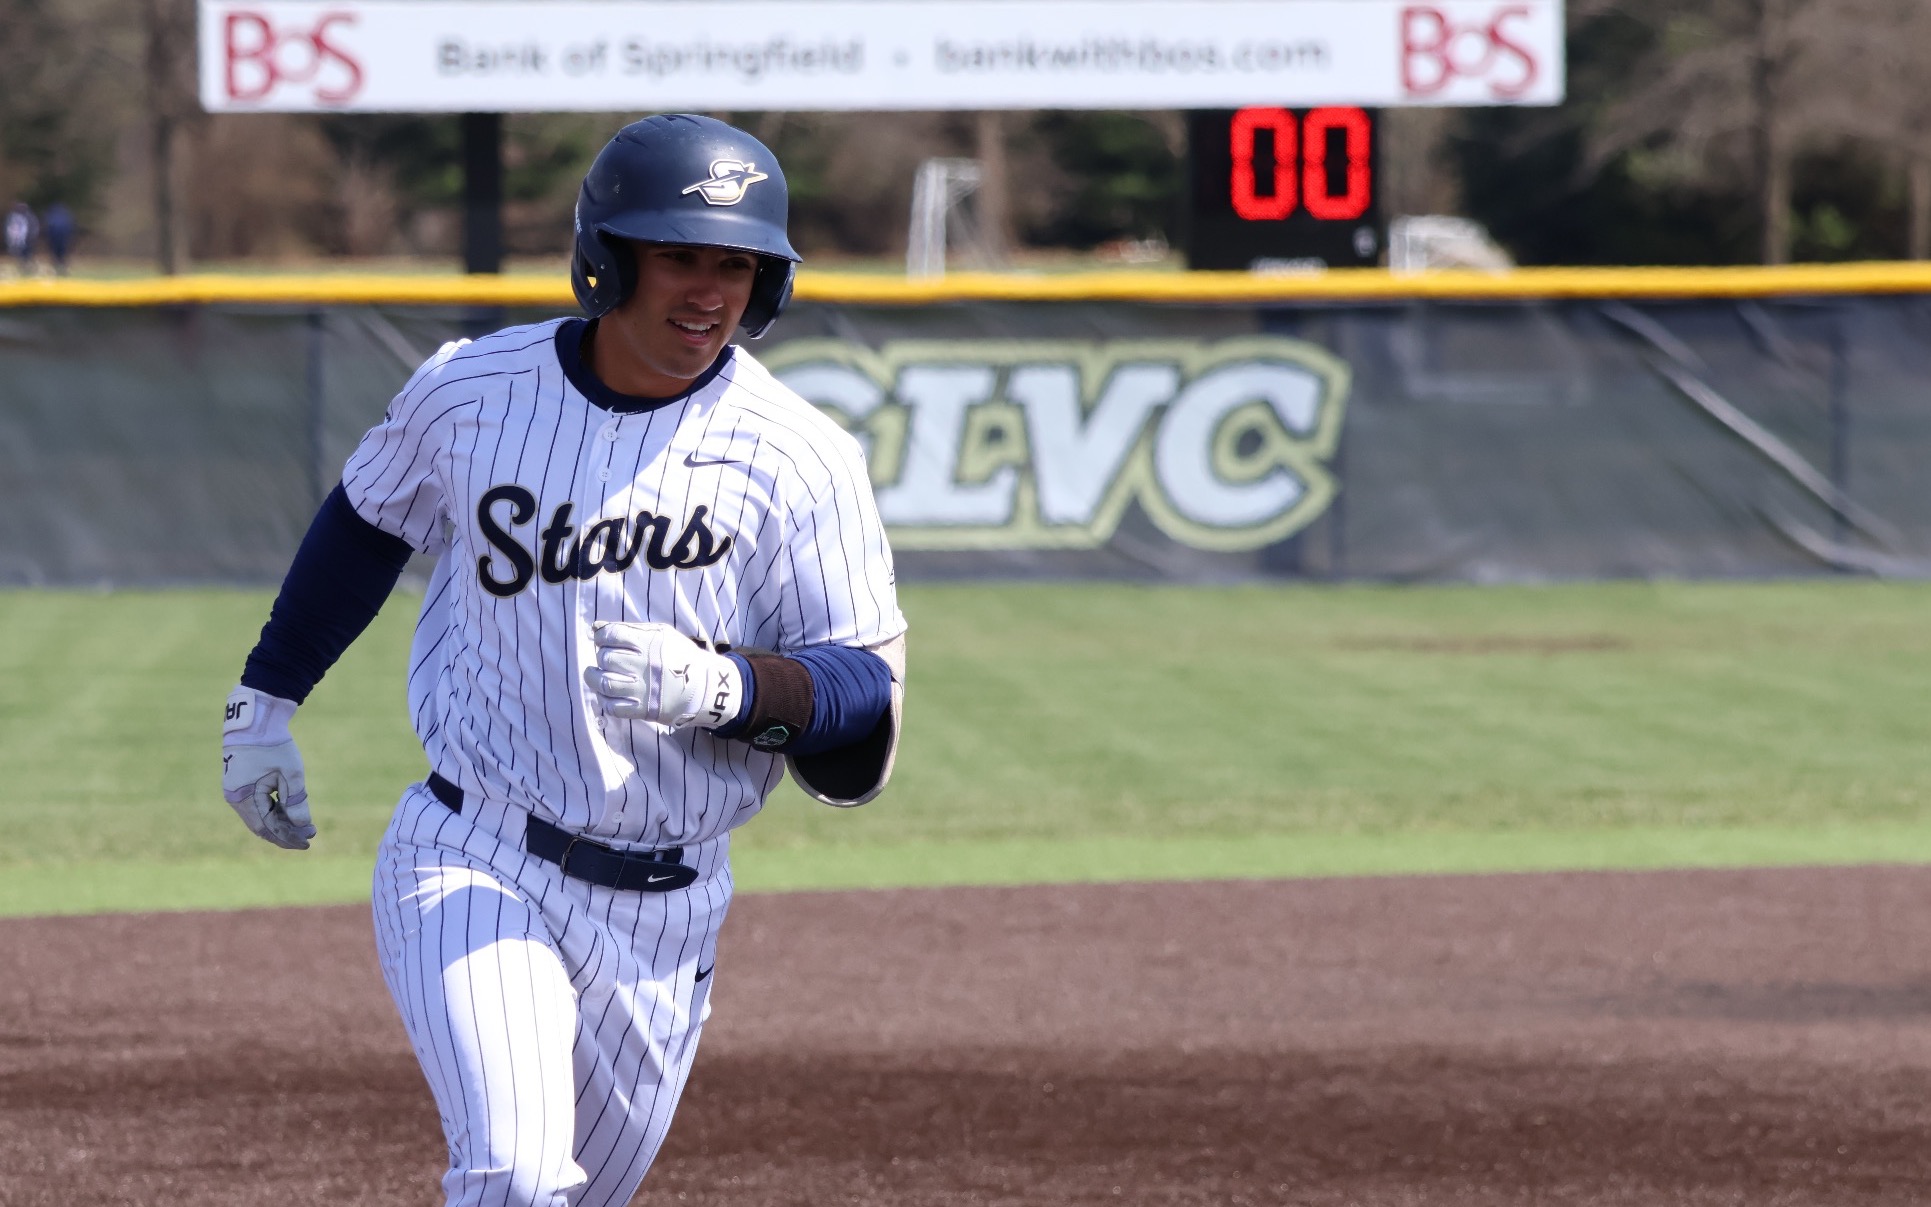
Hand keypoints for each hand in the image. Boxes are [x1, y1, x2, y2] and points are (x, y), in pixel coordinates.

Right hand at [221, 686, 315, 849]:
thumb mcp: (291, 774)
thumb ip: (296, 802)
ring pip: (259, 815)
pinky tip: (290, 812)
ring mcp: (236, 790)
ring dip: (281, 822)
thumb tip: (302, 826)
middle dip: (285, 832)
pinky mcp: (241, 783)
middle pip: (261, 825)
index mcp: (243, 797)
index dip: (287, 838)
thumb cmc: (274, 745)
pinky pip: (257, 804)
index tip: (307, 842)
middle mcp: (235, 797)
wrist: (256, 720)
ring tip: (304, 826)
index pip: (266, 828)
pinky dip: (274, 810)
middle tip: (309, 837)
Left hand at [583, 621, 742, 730]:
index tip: (604, 641)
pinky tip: (606, 694)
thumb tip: (595, 627)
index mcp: (649, 643)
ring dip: (593, 678)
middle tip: (607, 659)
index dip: (602, 637)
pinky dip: (604, 700)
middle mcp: (644, 665)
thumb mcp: (660, 634)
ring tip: (595, 675)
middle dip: (602, 657)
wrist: (705, 686)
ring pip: (605, 683)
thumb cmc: (681, 656)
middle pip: (606, 658)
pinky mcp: (643, 710)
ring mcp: (643, 690)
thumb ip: (628, 628)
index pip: (612, 635)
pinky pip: (613, 707)